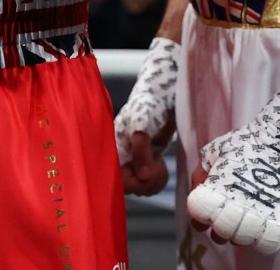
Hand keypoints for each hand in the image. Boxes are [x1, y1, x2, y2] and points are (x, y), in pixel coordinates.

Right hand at [114, 38, 179, 195]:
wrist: (165, 93)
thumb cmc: (149, 102)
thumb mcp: (143, 122)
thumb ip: (140, 148)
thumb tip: (142, 176)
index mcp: (113, 146)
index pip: (115, 178)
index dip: (130, 182)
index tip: (144, 176)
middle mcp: (122, 155)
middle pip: (129, 187)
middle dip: (145, 182)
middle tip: (156, 167)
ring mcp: (135, 159)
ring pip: (140, 186)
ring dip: (152, 181)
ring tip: (159, 165)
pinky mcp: (147, 160)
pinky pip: (150, 181)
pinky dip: (157, 178)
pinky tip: (160, 165)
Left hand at [187, 75, 279, 254]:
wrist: (277, 142)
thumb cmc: (243, 143)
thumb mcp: (215, 151)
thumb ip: (203, 170)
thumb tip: (199, 186)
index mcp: (214, 188)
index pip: (198, 214)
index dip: (199, 214)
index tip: (206, 208)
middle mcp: (233, 205)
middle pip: (219, 233)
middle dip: (219, 227)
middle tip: (226, 216)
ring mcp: (256, 214)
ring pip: (241, 240)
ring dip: (239, 234)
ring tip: (243, 221)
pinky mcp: (277, 218)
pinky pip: (266, 243)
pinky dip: (261, 239)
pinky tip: (260, 227)